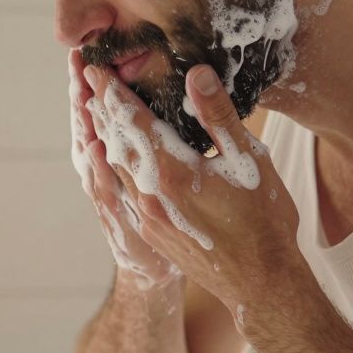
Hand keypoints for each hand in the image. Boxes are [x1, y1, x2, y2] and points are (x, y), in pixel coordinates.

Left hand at [81, 62, 305, 320]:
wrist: (260, 284)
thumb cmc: (264, 220)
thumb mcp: (248, 160)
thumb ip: (218, 115)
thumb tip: (196, 73)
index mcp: (171, 173)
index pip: (132, 122)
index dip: (112, 92)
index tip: (94, 68)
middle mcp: (149, 196)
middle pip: (115, 143)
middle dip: (102, 110)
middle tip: (88, 83)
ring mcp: (146, 217)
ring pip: (115, 169)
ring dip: (105, 138)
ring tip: (98, 114)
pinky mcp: (151, 232)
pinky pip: (123, 190)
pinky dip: (116, 166)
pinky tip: (119, 159)